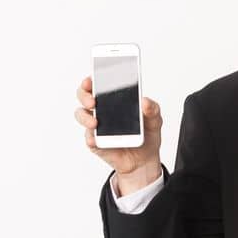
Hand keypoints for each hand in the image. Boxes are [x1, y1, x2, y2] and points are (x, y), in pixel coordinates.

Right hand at [76, 74, 162, 192]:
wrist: (145, 159)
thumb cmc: (146, 134)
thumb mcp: (155, 120)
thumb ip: (153, 109)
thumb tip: (145, 102)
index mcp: (114, 100)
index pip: (99, 85)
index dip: (92, 79)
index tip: (92, 78)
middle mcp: (101, 110)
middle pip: (84, 96)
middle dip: (85, 95)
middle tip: (93, 101)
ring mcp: (96, 126)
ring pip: (81, 115)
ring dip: (85, 117)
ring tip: (95, 122)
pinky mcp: (95, 141)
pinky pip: (89, 138)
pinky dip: (91, 138)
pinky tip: (96, 139)